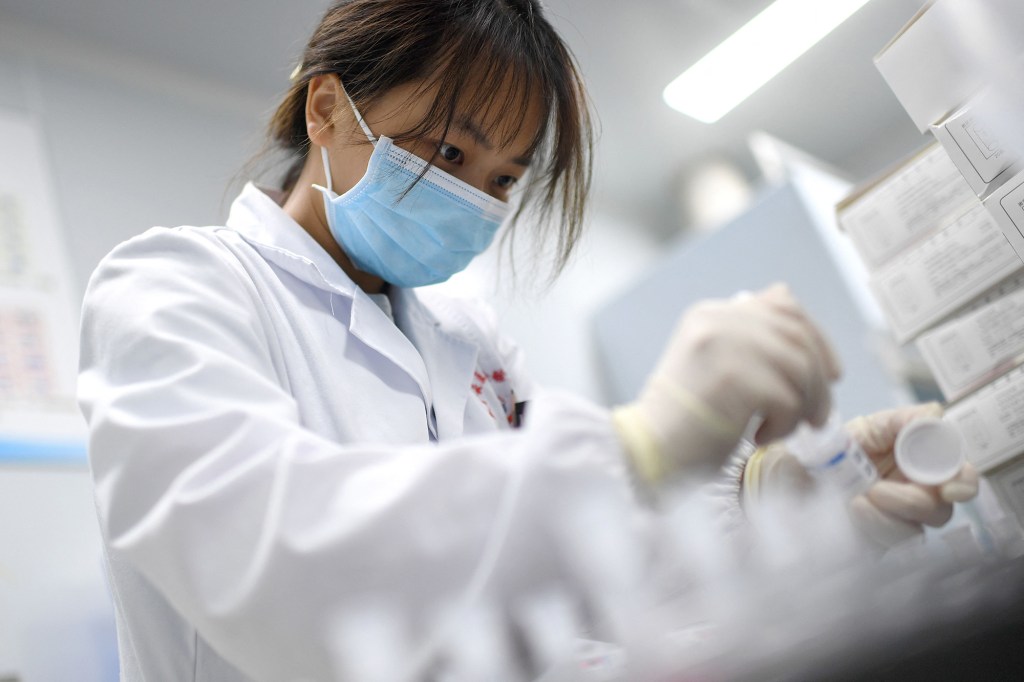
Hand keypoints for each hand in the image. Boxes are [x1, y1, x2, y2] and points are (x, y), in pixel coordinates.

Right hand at [613, 284, 841, 482]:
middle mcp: (718, 320)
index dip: (817, 336)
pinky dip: (784, 424)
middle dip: (819, 378)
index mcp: (711, 313)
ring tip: (788, 429)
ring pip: (798, 366)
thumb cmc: (684, 420)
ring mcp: (723, 345)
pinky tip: (761, 437)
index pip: (782, 303)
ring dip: (805, 405)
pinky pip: (786, 398)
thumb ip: (748, 345)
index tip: (831, 372)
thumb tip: (805, 343)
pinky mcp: (732, 377)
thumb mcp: (713, 366)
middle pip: (797, 335)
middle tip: (818, 415)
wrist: (647, 449)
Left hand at [846, 403, 978, 547]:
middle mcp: (917, 496)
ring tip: (853, 498)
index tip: (949, 488)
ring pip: (913, 533)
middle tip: (877, 489)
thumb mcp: (865, 428)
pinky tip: (850, 511)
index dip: (963, 483)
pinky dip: (870, 527)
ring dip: (884, 517)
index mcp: (922, 466)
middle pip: (940, 511)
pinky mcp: (879, 543)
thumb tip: (933, 415)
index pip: (960, 477)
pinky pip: (887, 546)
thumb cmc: (839, 451)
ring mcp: (899, 523)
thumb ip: (900, 421)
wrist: (800, 475)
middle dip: (911, 502)